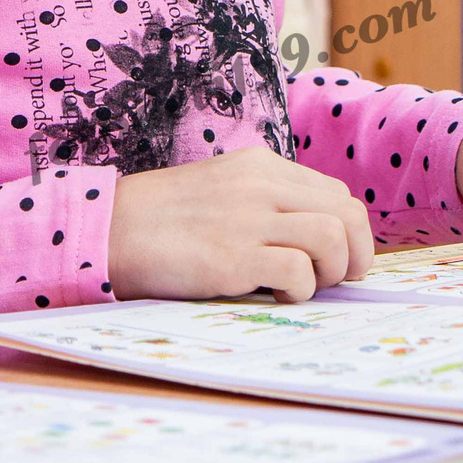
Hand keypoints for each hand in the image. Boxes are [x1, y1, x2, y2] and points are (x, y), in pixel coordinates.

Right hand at [107, 146, 374, 302]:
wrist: (108, 230)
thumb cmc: (161, 219)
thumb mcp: (220, 189)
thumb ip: (264, 201)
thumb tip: (314, 238)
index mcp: (261, 167)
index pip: (336, 195)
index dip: (348, 232)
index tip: (336, 259)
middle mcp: (261, 186)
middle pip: (348, 214)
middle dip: (355, 254)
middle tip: (334, 279)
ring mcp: (248, 220)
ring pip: (333, 238)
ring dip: (330, 273)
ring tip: (302, 287)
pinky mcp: (233, 257)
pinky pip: (299, 274)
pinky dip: (299, 291)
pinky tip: (274, 295)